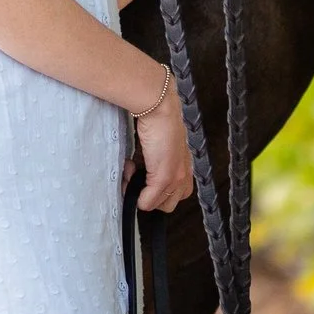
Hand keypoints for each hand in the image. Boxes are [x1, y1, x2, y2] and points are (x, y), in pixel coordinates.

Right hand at [133, 78, 193, 211]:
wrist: (159, 107)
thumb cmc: (157, 119)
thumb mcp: (158, 143)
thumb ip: (153, 158)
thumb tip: (136, 169)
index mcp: (184, 164)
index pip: (177, 192)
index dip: (159, 191)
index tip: (144, 179)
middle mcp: (183, 172)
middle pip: (170, 203)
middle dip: (152, 198)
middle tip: (137, 180)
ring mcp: (175, 177)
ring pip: (160, 205)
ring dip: (144, 197)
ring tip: (131, 174)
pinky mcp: (164, 178)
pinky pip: (149, 201)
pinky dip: (139, 199)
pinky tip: (129, 179)